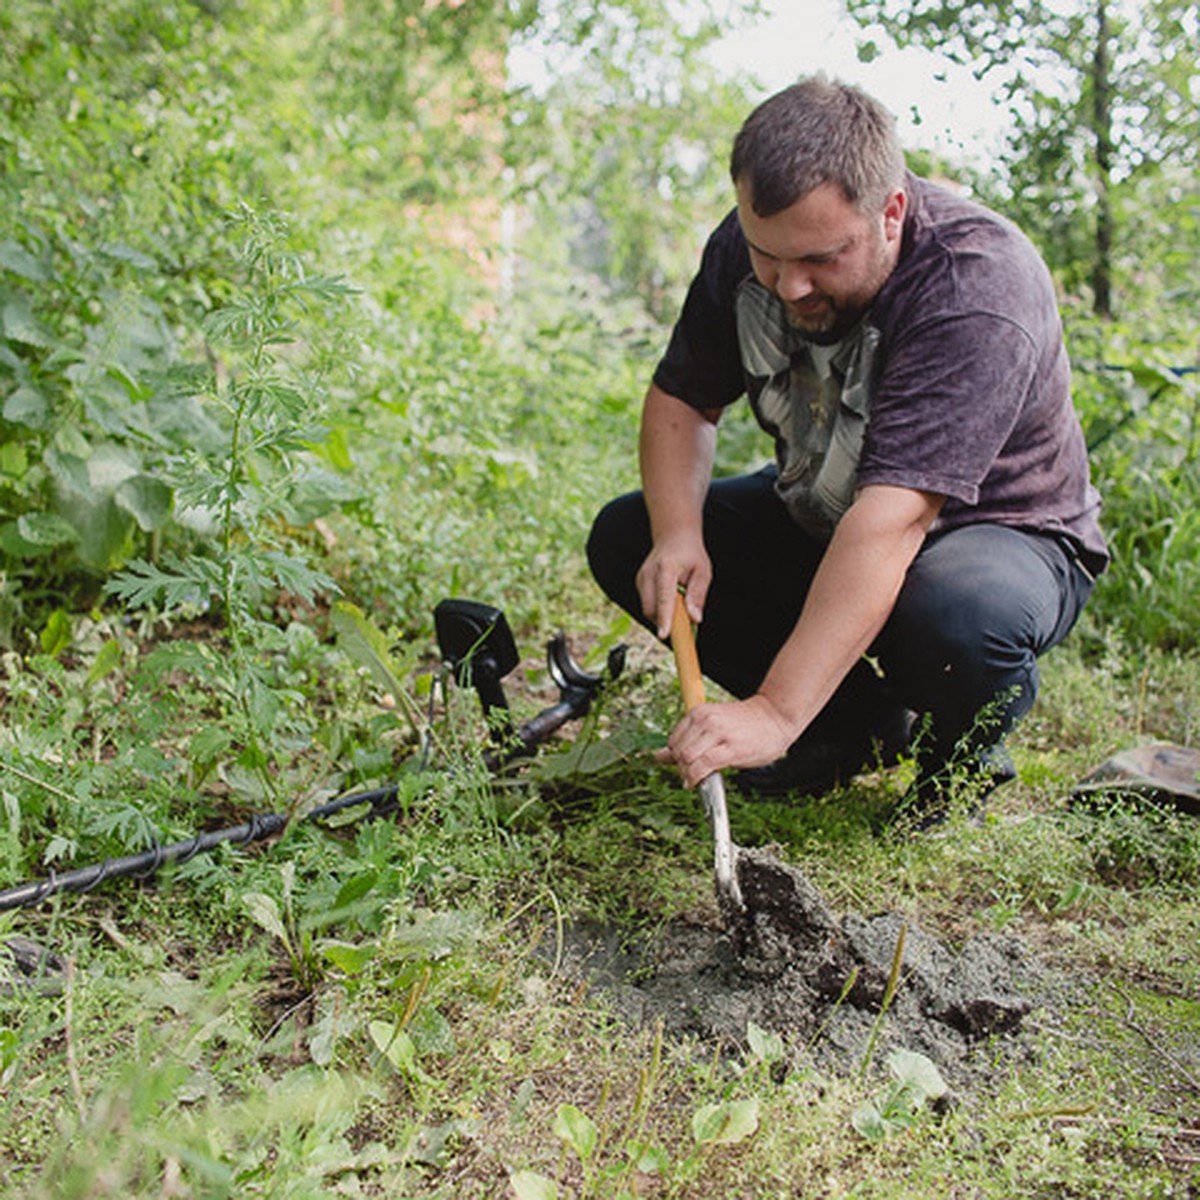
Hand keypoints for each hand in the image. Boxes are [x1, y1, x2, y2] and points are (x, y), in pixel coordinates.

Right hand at [636, 535, 710, 639]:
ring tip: (679, 600)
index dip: (664, 618)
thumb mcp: (703, 572)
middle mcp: (648, 573)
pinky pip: (648, 605)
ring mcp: (641, 579)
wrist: (673, 537)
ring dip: (663, 614)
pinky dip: (659, 608)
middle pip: (651, 609)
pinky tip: (671, 596)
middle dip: (666, 621)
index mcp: (666, 568)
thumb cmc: (690, 555)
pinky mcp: (639, 583)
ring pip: (648, 610)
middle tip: (684, 621)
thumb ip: (698, 596)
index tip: (664, 635)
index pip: (664, 598)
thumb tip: (695, 619)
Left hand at [656, 695, 796, 787]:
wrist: (775, 717)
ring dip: (687, 774)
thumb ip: (685, 741)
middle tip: (692, 775)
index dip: (676, 758)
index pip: (673, 741)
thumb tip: (656, 757)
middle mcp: (705, 720)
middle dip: (681, 768)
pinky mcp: (731, 749)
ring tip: (697, 778)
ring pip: (687, 759)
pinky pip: (703, 766)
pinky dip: (695, 778)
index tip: (688, 765)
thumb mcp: (711, 727)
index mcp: (698, 713)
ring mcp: (718, 733)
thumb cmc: (743, 725)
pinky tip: (697, 783)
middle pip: (678, 752)